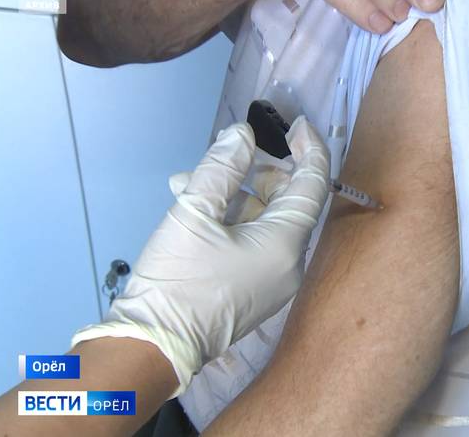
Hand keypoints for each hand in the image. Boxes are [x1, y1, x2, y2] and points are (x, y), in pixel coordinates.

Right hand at [71, 117, 329, 396]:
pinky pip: (253, 243)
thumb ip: (221, 167)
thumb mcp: (194, 212)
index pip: (313, 185)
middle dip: (259, 171)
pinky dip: (230, 220)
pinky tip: (192, 206)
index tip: (297, 123)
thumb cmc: (177, 277)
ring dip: (234, 194)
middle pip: (288, 202)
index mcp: (285, 243)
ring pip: (265, 221)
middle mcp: (289, 263)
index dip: (309, 149)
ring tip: (189, 181)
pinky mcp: (254, 291)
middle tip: (229, 154)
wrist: (155, 345)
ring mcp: (273, 281)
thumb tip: (242, 133)